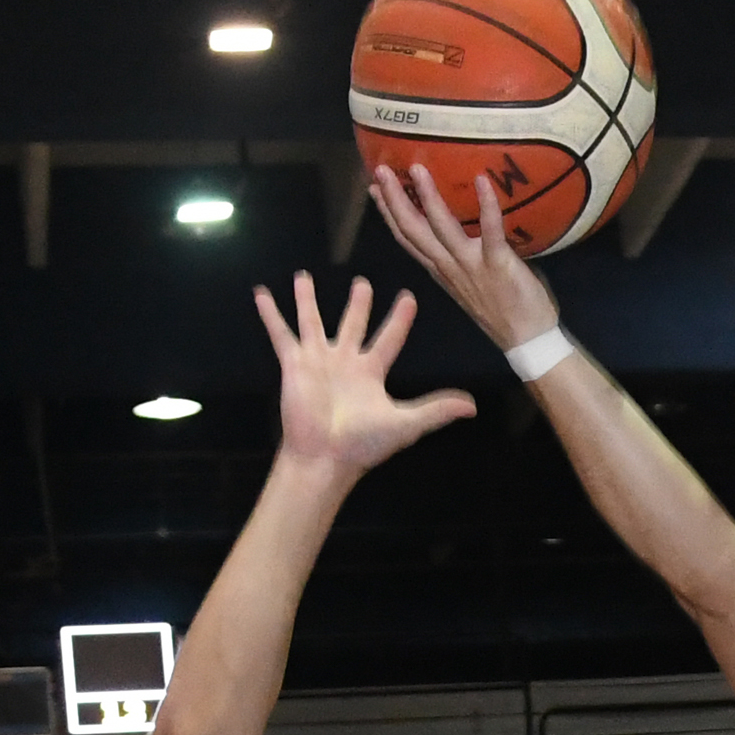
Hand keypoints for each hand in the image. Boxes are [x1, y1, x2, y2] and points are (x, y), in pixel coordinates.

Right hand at [252, 272, 474, 479]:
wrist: (326, 457)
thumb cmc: (364, 444)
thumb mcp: (405, 423)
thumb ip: (436, 410)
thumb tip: (473, 405)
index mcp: (371, 372)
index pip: (390, 338)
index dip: (399, 319)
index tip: (408, 297)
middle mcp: (345, 362)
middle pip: (353, 323)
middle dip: (358, 303)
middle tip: (363, 282)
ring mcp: (318, 361)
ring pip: (314, 321)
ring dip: (308, 299)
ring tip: (303, 276)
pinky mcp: (294, 364)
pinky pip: (281, 333)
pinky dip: (271, 313)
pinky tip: (261, 292)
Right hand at [372, 165, 562, 352]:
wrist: (527, 341)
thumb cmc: (505, 311)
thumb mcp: (470, 285)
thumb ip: (462, 261)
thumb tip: (465, 232)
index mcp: (441, 271)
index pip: (408, 239)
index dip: (389, 214)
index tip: (375, 190)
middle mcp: (449, 267)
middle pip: (413, 230)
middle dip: (394, 199)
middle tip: (380, 169)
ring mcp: (471, 265)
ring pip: (440, 227)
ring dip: (427, 196)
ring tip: (416, 168)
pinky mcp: (497, 264)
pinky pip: (490, 230)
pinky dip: (486, 205)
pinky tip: (482, 181)